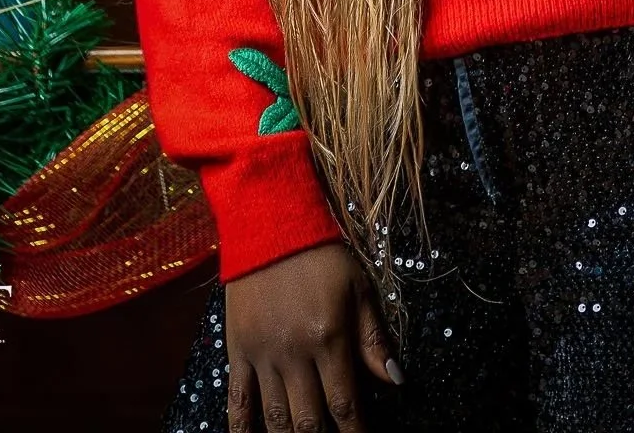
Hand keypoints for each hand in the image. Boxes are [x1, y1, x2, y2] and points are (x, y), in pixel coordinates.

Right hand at [225, 239, 400, 431]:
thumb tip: (395, 381)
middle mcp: (294, 353)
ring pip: (275, 418)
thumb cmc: (321, 254)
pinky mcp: (237, 351)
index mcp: (329, 337)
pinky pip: (238, 401)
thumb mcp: (358, 287)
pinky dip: (242, 430)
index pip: (345, 404)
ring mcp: (262, 354)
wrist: (270, 222)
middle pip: (309, 421)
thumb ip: (373, 339)